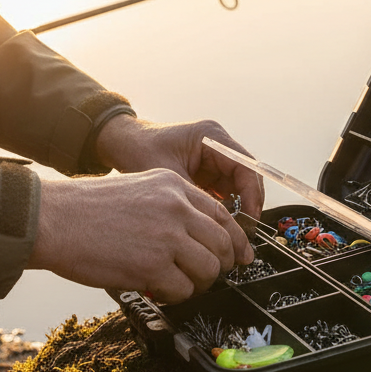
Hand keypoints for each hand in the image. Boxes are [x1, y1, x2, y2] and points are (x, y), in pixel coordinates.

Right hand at [30, 169, 253, 302]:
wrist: (54, 219)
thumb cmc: (87, 209)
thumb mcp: (139, 189)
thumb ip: (171, 206)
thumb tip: (195, 236)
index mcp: (174, 186)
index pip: (222, 215)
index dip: (236, 239)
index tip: (240, 255)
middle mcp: (176, 208)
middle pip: (222, 244)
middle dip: (220, 265)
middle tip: (208, 276)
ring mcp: (167, 237)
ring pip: (209, 269)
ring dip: (199, 283)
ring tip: (180, 285)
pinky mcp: (153, 266)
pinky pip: (184, 289)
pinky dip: (176, 295)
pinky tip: (160, 290)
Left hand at [93, 115, 265, 220]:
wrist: (119, 144)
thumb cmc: (137, 150)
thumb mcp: (167, 176)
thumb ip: (194, 197)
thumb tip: (215, 227)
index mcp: (211, 136)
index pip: (246, 166)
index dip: (252, 194)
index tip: (249, 219)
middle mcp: (217, 145)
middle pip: (246, 178)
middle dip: (247, 206)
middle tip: (243, 234)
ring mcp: (212, 158)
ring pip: (237, 188)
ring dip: (236, 210)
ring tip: (230, 235)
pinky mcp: (205, 171)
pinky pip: (223, 192)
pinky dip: (222, 210)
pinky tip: (216, 228)